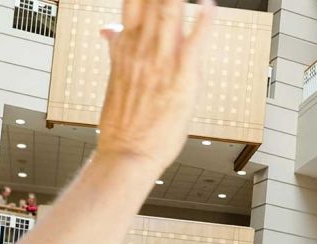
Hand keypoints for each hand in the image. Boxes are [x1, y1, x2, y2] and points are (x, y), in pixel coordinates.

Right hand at [96, 0, 215, 179]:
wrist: (126, 155)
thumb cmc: (122, 124)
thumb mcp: (116, 78)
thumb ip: (116, 48)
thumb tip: (108, 29)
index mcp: (126, 47)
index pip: (132, 1)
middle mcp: (142, 49)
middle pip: (152, 1)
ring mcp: (162, 62)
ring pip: (171, 13)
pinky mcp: (182, 78)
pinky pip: (195, 43)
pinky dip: (204, 21)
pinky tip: (208, 5)